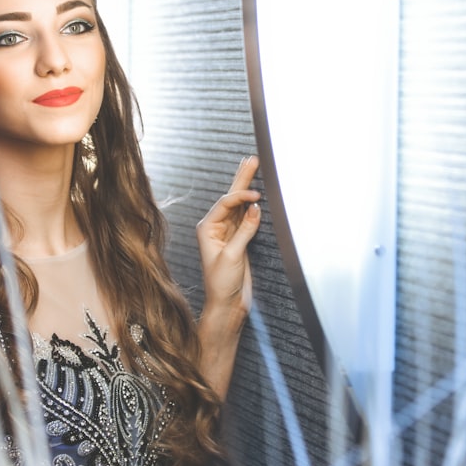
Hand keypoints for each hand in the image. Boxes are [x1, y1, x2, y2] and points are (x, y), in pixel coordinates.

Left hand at [196, 156, 261, 318]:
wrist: (227, 305)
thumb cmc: (221, 285)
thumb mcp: (232, 256)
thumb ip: (245, 231)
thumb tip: (255, 208)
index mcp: (207, 229)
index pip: (226, 204)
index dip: (241, 197)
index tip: (257, 196)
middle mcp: (216, 228)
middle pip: (231, 198)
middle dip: (242, 179)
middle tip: (251, 159)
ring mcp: (229, 233)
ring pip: (240, 205)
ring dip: (247, 187)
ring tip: (253, 167)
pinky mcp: (240, 241)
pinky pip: (247, 217)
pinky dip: (253, 205)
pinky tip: (256, 194)